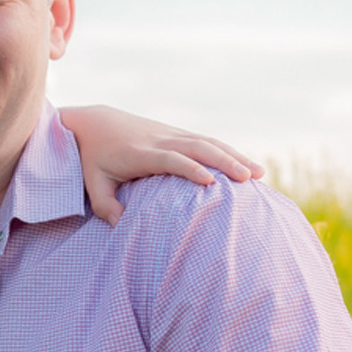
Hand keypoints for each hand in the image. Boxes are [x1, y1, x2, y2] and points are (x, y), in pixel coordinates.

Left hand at [60, 104, 264, 225]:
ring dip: (234, 156)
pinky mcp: (176, 133)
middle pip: (196, 147)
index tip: (210, 182)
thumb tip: (123, 227)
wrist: (95, 123)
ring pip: (207, 142)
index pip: (169, 158)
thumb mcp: (93, 183)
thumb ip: (106, 206)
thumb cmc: (93, 159)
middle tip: (249, 178)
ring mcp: (170, 134)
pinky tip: (246, 165)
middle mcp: (159, 140)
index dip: (189, 168)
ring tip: (259, 173)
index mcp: (140, 153)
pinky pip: (205, 141)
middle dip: (224, 161)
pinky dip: (227, 151)